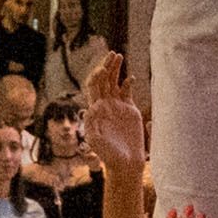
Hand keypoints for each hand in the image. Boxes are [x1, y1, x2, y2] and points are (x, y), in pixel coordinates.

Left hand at [80, 49, 145, 192]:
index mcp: (96, 109)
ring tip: (119, 56)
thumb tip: (87, 110)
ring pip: (115, 82)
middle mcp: (106, 105)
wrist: (125, 163)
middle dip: (108, 66)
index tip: (103, 68)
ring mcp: (118, 107)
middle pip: (104, 80)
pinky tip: (130, 78)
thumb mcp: (96, 140)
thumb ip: (91, 126)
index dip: (97, 75)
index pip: (94, 86)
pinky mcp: (130, 111)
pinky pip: (127, 92)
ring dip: (116, 69)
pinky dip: (128, 83)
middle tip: (113, 54)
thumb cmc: (108, 154)